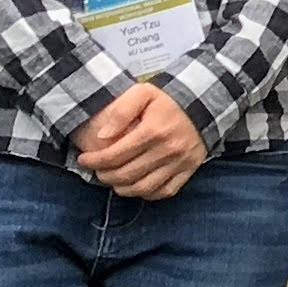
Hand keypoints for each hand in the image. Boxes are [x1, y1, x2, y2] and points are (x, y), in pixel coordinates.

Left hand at [75, 82, 208, 199]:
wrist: (204, 103)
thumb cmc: (167, 99)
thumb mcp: (142, 92)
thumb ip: (120, 111)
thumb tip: (103, 136)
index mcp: (153, 130)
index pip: (116, 154)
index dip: (95, 160)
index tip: (83, 159)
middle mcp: (168, 149)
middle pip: (127, 173)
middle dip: (105, 175)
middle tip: (97, 170)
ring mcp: (180, 162)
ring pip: (143, 187)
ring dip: (122, 188)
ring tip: (112, 181)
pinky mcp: (189, 170)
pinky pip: (165, 191)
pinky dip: (146, 193)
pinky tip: (135, 186)